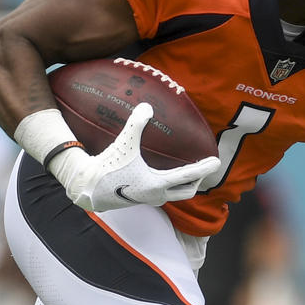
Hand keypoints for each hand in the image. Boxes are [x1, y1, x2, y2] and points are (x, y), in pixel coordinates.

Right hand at [49, 102, 219, 210]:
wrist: (86, 187)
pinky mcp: (140, 199)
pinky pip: (163, 194)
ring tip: (190, 172)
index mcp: (157, 184)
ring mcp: (149, 199)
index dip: (204, 167)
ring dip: (185, 185)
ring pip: (175, 195)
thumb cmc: (107, 166)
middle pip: (187, 191)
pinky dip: (171, 186)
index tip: (218, 162)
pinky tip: (166, 176)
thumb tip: (147, 105)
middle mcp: (156, 195)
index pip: (188, 176)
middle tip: (205, 167)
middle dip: (198, 179)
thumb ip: (136, 124)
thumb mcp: (124, 144)